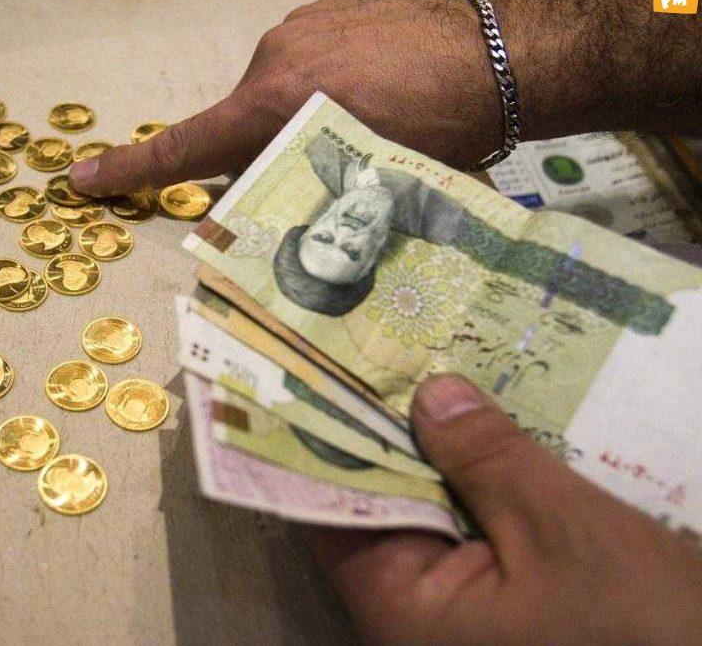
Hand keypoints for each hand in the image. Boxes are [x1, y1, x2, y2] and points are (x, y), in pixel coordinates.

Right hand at [69, 0, 500, 196]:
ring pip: (276, 92)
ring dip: (302, 116)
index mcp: (276, 106)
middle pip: (242, 125)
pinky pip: (305, 59)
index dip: (129, 171)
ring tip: (369, 126)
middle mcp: (275, 59)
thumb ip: (305, 198)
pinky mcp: (327, 11)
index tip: (81, 179)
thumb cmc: (441, 134)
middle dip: (267, 156)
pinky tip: (375, 91)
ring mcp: (301, 28)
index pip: (185, 147)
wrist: (501, 58)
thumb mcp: (364, 186)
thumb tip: (280, 221)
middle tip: (328, 174)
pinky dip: (323, 82)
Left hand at [311, 374, 701, 643]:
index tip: (337, 368)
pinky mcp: (493, 607)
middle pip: (377, 507)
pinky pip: (463, 534)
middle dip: (393, 436)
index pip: (333, 509)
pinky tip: (488, 432)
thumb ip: (486, 457)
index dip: (333, 437)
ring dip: (438, 458)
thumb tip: (429, 392)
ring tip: (439, 374)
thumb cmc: (638, 621)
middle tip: (397, 354)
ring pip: (423, 516)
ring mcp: (453, 617)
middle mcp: (411, 617)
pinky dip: (473, 488)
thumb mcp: (560, 528)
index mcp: (401, 608)